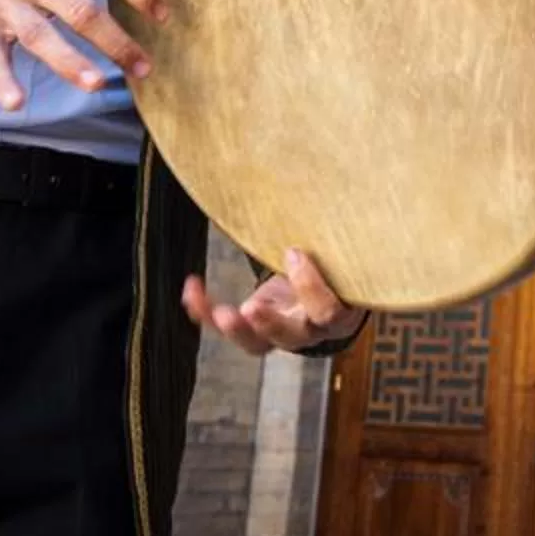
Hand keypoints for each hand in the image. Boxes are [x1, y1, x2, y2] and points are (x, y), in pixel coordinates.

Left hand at [184, 249, 367, 356]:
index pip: (329, 312)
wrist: (327, 295)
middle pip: (291, 336)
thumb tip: (327, 191)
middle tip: (250, 307)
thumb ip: (335, 244)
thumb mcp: (343, 260)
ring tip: (218, 312)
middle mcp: (308, 329)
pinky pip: (225, 328)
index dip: (311, 286)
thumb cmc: (337, 270)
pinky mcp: (253, 331)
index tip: (292, 253)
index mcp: (336, 313)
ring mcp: (278, 334)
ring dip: (234, 329)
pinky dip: (205, 311)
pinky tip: (191, 288)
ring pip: (256, 343)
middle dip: (269, 322)